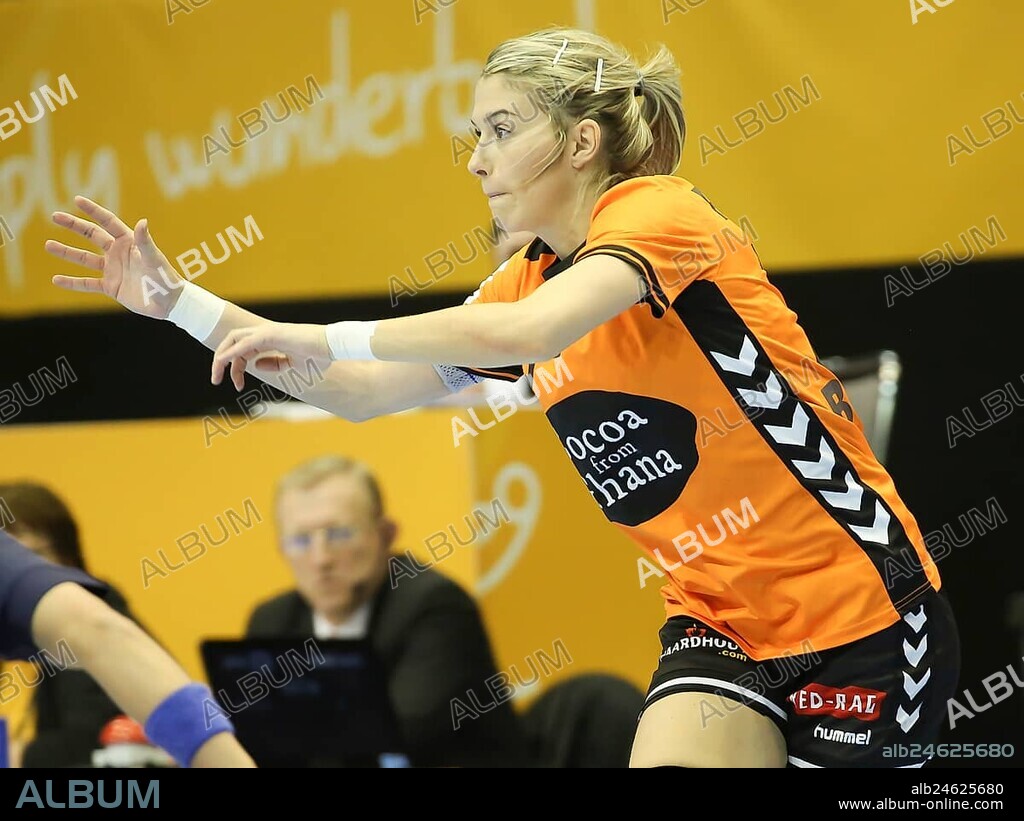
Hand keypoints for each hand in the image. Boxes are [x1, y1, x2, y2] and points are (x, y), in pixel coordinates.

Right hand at [46, 196, 184, 318]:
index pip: (108, 222)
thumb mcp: (154, 259)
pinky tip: (56, 279)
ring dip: (67, 252)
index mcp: (128, 242)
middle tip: (54, 216)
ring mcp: (113, 270)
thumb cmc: (166, 278)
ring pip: (84, 259)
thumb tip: (143, 221)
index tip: (77, 199)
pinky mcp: (111, 287)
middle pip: (91, 235)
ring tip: (48, 245)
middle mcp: (118, 253)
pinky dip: (72, 282)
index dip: (93, 211)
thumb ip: (146, 242)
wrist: (169, 303)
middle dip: (74, 225)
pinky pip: (87, 283)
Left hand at [212, 323, 329, 389]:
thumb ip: (275, 365)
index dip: (236, 369)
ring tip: (216, 375)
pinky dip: (232, 353)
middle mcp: (266, 334)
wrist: (334, 346)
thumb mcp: (294, 366)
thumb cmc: (320, 356)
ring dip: (221, 356)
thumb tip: (256, 365)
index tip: (238, 387)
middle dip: (221, 360)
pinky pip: (245, 344)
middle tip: (216, 380)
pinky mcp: (271, 334)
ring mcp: (267, 332)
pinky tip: (223, 362)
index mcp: (271, 341)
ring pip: (234, 339)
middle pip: (234, 342)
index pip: (244, 350)